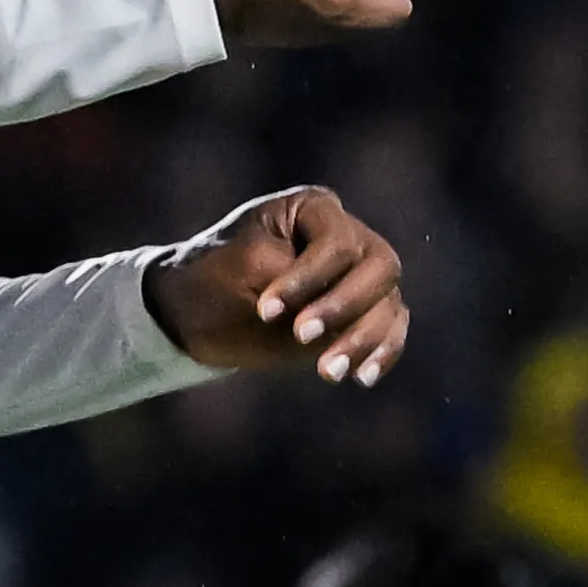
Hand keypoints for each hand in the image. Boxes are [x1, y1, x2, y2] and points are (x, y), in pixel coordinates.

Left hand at [142, 186, 407, 385]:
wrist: (195, 315)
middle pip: (378, 268)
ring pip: (388, 302)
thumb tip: (351, 318)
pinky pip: (392, 329)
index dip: (308, 280)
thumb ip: (298, 288)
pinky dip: (382, 352)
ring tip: (328, 373)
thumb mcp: (244, 273)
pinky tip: (361, 377)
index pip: (335, 243)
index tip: (265, 311)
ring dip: (364, 340)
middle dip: (344, 308)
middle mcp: (348, 235)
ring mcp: (360, 275)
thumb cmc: (214, 282)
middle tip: (301, 338)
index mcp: (313, 209)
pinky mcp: (363, 313)